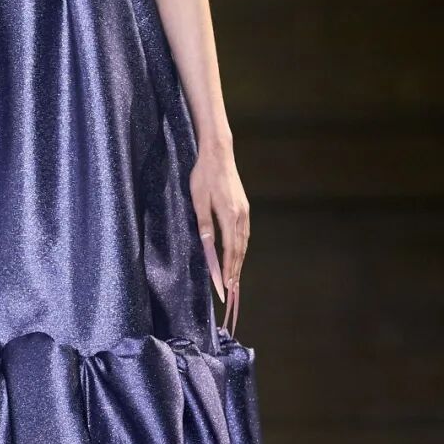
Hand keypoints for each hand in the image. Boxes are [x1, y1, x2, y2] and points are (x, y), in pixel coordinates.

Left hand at [190, 140, 249, 337]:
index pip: (229, 250)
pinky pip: (244, 233)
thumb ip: (204, 225)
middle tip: (232, 290)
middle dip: (235, 271)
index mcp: (229, 215)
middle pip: (240, 250)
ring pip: (244, 242)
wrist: (218, 153)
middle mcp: (241, 215)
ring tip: (235, 278)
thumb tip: (207, 247)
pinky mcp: (243, 207)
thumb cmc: (203, 175)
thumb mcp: (198, 200)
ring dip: (239, 261)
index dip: (228, 269)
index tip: (225, 286)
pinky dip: (241, 248)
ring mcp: (244, 211)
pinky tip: (238, 254)